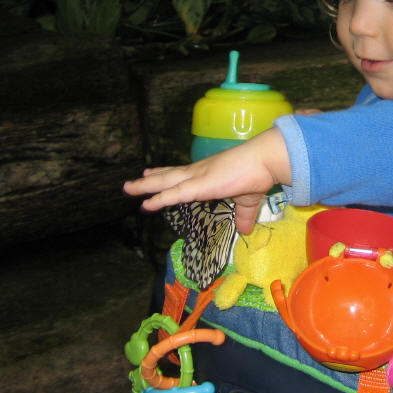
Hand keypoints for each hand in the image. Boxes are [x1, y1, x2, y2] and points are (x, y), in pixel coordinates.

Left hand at [123, 128, 290, 232]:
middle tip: (133, 182)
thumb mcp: (247, 200)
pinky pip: (175, 194)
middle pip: (168, 176)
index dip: (166, 174)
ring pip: (165, 182)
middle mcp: (198, 172)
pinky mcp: (200, 185)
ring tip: (127, 188)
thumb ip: (243, 215)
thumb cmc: (257, 175)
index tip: (151, 174)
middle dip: (150, 180)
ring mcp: (197, 177)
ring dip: (146, 186)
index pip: (182, 174)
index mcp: (208, 174)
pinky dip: (160, 199)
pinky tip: (146, 204)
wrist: (265, 161)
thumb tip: (246, 231)